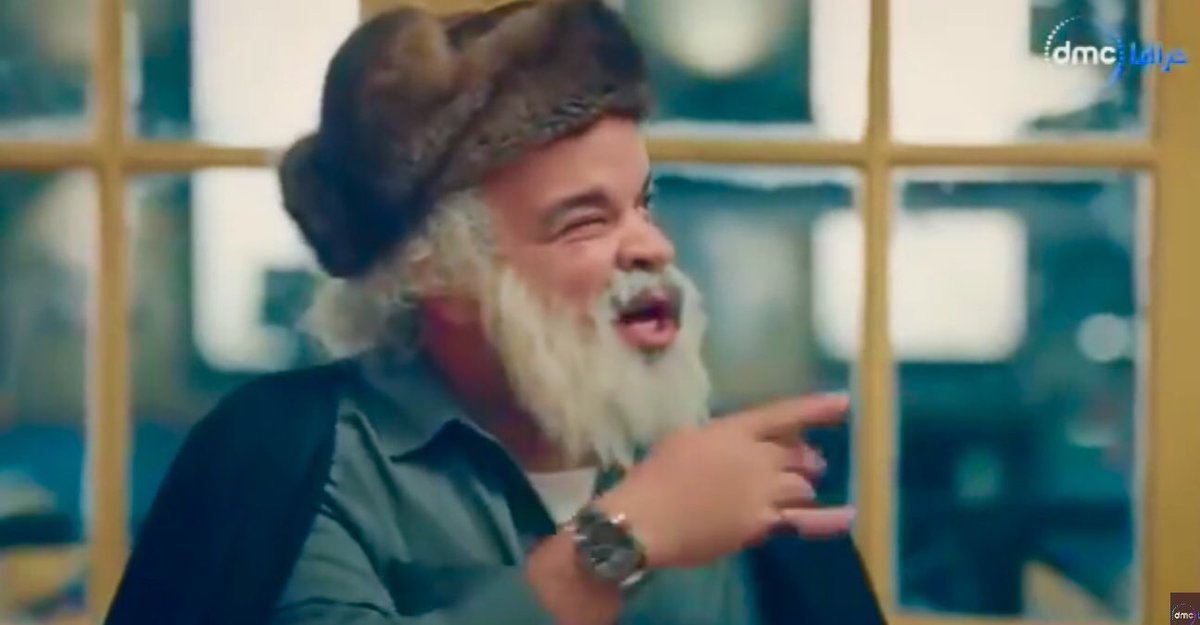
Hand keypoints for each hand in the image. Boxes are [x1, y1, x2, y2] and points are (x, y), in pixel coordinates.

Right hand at [594, 394, 854, 568]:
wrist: (647, 519)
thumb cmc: (655, 475)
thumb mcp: (684, 438)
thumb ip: (718, 438)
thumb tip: (732, 445)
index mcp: (734, 430)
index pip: (783, 415)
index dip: (815, 409)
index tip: (843, 403)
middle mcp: (757, 458)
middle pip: (797, 454)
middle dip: (804, 457)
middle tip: (806, 461)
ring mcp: (763, 492)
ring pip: (802, 485)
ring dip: (802, 484)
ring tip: (799, 487)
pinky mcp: (762, 524)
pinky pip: (804, 522)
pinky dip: (829, 520)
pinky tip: (849, 516)